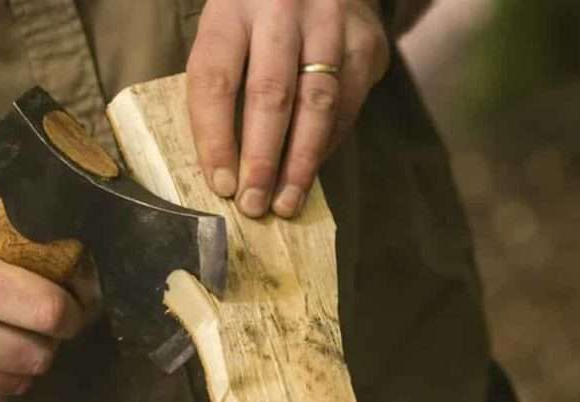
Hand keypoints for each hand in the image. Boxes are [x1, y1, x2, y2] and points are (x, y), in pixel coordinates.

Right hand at [0, 201, 83, 401]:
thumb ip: (27, 255)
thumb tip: (84, 281)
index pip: (50, 314)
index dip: (71, 312)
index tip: (69, 306)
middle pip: (37, 358)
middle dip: (48, 341)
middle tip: (37, 323)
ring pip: (14, 385)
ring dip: (23, 364)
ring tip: (9, 336)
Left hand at [186, 0, 389, 218]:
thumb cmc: (258, 21)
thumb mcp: (228, 36)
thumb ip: (222, 88)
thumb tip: (224, 171)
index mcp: (232, 8)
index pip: (215, 80)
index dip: (216, 139)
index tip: (222, 184)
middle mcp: (281, 8)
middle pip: (270, 93)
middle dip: (262, 159)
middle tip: (254, 204)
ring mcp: (328, 20)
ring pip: (316, 103)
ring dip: (300, 161)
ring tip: (286, 202)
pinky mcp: (363, 38)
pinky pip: (347, 103)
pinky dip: (328, 144)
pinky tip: (311, 171)